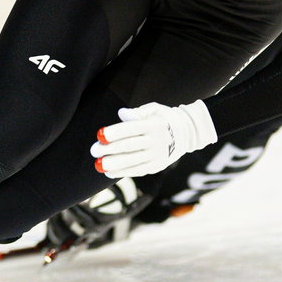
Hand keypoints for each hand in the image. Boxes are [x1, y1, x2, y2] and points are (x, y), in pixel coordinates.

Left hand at [91, 101, 216, 177]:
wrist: (188, 133)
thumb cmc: (164, 118)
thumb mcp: (154, 109)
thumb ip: (137, 112)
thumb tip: (121, 114)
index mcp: (154, 125)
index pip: (131, 129)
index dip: (115, 132)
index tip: (100, 134)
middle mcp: (156, 141)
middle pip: (129, 146)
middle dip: (110, 149)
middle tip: (93, 150)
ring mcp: (157, 155)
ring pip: (132, 161)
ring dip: (114, 164)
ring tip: (98, 165)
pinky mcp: (157, 166)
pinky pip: (137, 170)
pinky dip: (123, 172)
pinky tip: (109, 172)